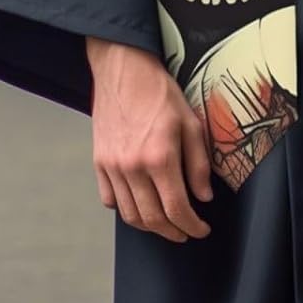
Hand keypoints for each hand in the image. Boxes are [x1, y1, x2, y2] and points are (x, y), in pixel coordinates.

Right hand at [87, 36, 212, 242]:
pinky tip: (140, 205)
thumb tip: (203, 196)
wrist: (124, 70)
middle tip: (186, 232)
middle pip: (152, 219)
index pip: (176, 208)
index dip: (191, 226)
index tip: (200, 230)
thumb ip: (199, 163)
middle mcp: (132, 167)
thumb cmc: (159, 91)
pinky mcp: (99, 163)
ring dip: (149, 226)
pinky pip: (110, 200)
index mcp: (159, 157)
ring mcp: (112, 167)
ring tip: (166, 224)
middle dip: (172, 232)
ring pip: (129, 215)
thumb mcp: (191, 122)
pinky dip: (126, 210)